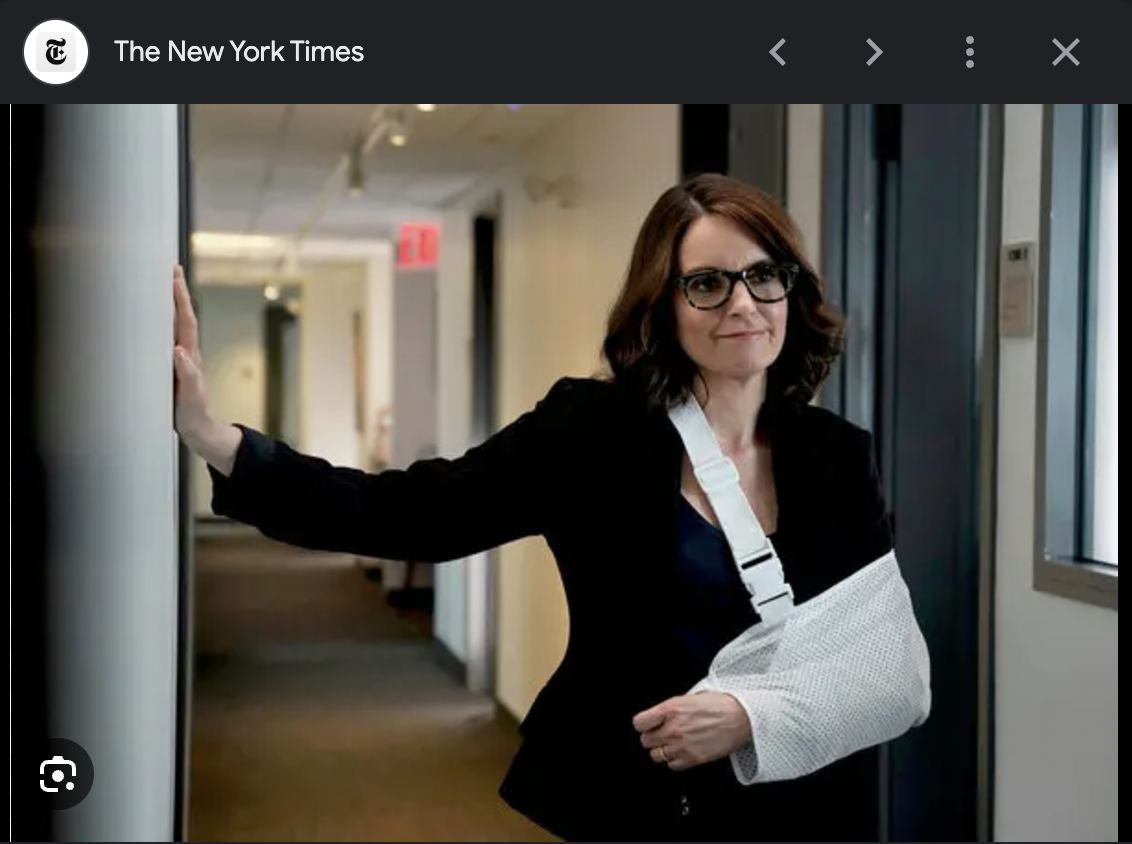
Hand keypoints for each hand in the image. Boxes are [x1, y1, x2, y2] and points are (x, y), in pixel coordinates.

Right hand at [172, 264, 211, 439]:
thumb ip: (187, 375)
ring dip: (170, 306)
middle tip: (171, 270)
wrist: (200, 431)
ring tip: (163, 286)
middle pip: (181, 317)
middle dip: (176, 293)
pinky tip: (154, 321)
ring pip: (174, 326)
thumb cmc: (194, 415)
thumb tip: (179, 351)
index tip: (174, 277)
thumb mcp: (189, 397)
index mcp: (190, 357)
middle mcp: (186, 354)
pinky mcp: (173, 368)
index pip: (185, 322)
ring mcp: (180, 360)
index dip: (180, 299)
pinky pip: (166, 340)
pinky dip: (161, 325)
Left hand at [632, 692, 751, 770]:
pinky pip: (672, 765)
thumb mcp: (690, 696)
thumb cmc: (720, 704)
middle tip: (662, 733)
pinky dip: (675, 760)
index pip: (639, 723)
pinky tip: (683, 750)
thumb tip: (659, 715)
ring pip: (656, 755)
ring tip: (673, 743)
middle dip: (652, 737)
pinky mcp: (693, 759)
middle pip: (646, 741)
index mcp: (671, 709)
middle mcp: (673, 728)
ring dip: (662, 749)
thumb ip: (671, 707)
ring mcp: (682, 745)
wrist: (741, 717)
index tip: (647, 724)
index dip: (643, 724)